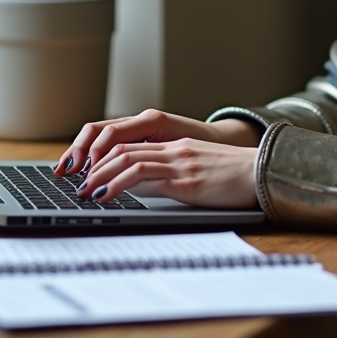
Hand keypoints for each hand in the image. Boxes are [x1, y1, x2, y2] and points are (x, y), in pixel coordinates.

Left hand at [54, 108, 259, 177]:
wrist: (263, 174)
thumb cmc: (236, 178)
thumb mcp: (200, 173)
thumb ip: (173, 176)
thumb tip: (146, 191)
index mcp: (175, 146)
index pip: (130, 143)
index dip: (102, 154)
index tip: (84, 170)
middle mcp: (172, 149)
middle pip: (121, 145)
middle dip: (92, 163)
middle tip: (74, 181)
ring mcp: (177, 161)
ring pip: (126, 157)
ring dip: (98, 175)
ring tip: (82, 191)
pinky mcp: (184, 177)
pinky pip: (141, 175)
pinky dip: (116, 183)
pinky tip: (104, 194)